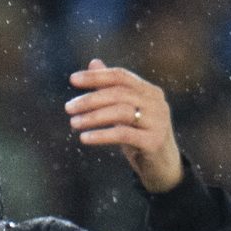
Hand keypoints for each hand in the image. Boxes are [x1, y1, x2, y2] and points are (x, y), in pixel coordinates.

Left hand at [65, 58, 183, 192]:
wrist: (163, 167)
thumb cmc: (140, 136)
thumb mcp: (125, 111)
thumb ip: (111, 88)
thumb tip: (94, 62)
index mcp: (150, 91)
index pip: (121, 76)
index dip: (96, 76)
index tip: (72, 80)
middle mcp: (157, 103)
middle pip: (119, 93)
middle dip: (90, 99)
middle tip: (68, 107)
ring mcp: (158, 122)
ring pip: (121, 112)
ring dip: (93, 117)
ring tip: (73, 123)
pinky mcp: (154, 142)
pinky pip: (123, 134)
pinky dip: (102, 135)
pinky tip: (84, 138)